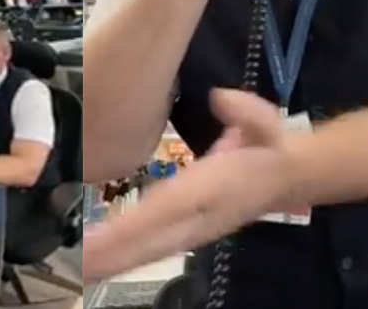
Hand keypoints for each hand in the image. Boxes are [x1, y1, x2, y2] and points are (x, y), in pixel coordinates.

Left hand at [82, 90, 295, 282]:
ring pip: (148, 252)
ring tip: (80, 269)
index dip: (137, 223)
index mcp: (211, 191)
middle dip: (114, 253)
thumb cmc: (267, 147)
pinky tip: (96, 264)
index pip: (169, 208)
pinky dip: (123, 259)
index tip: (106, 233)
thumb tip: (221, 99)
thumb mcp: (264, 123)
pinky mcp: (184, 236)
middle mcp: (196, 219)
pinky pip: (150, 250)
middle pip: (151, 242)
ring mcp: (190, 233)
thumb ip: (246, 112)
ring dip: (114, 262)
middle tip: (78, 262)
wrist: (289, 177)